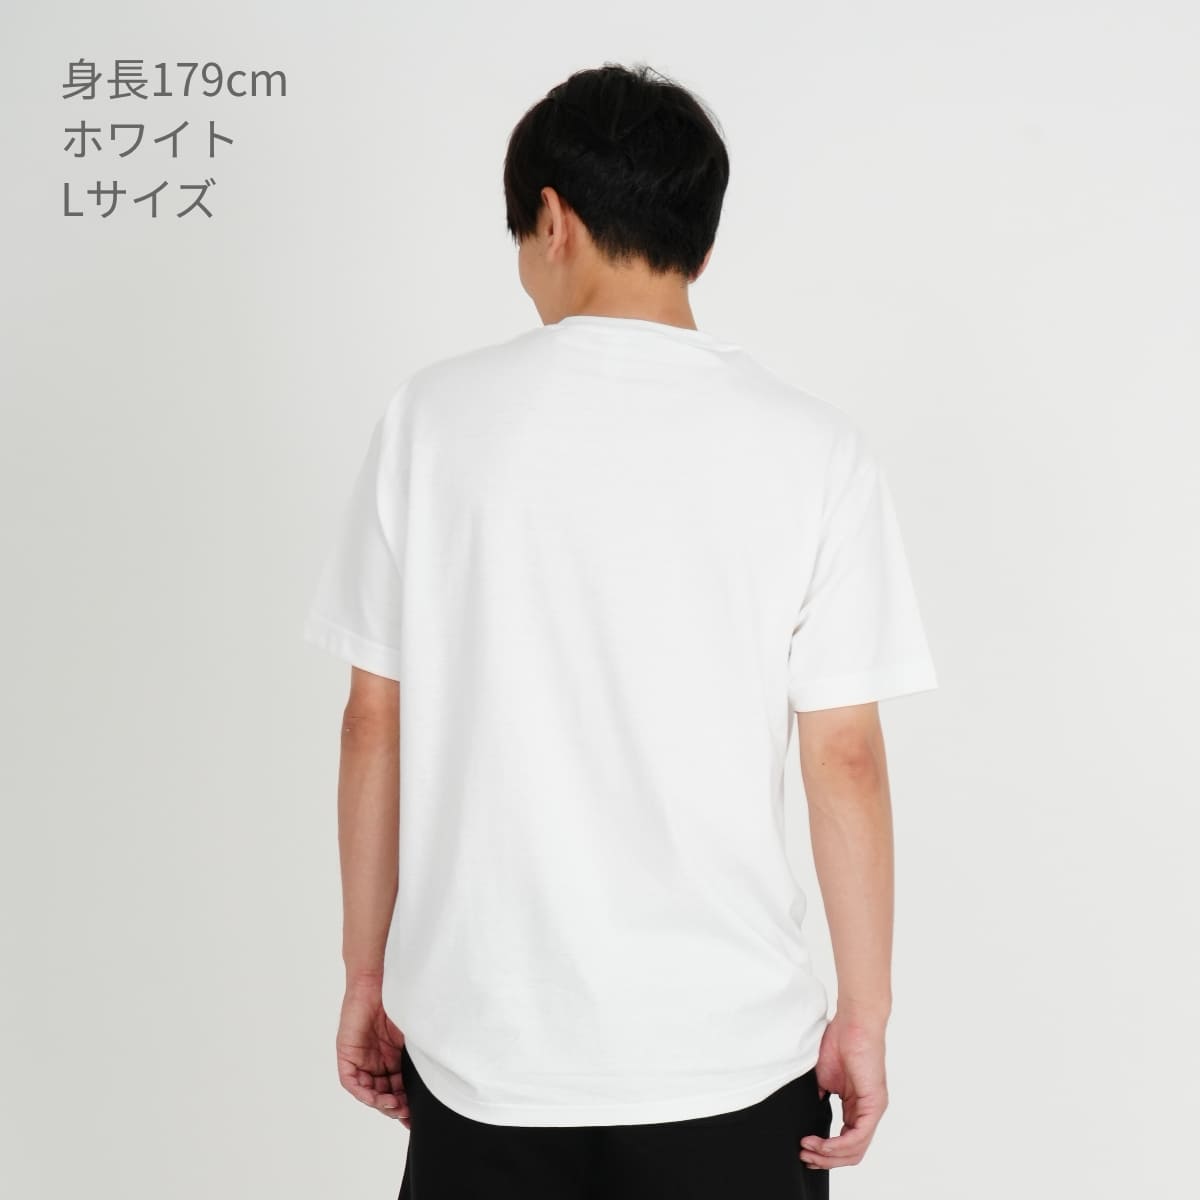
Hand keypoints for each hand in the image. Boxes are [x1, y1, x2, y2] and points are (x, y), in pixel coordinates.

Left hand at [335, 976, 409, 1128]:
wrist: (381, 977)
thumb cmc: (402, 997)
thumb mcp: (415, 1033)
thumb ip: (421, 1054)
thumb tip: (441, 1076)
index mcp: (393, 1055)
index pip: (398, 1086)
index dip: (406, 1102)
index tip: (416, 1116)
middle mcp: (377, 1059)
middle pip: (384, 1092)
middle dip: (395, 1106)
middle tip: (407, 1114)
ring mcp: (361, 1057)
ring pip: (368, 1090)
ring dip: (380, 1102)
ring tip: (394, 1106)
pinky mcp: (347, 1052)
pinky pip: (351, 1081)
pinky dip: (362, 1091)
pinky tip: (375, 1096)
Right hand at [798, 1012, 887, 1169]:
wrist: (853, 1023)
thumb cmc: (838, 1042)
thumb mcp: (823, 1078)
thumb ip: (819, 1099)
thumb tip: (806, 1118)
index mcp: (856, 1107)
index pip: (845, 1143)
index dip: (824, 1152)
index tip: (803, 1149)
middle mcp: (867, 1113)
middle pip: (851, 1153)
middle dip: (825, 1160)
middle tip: (804, 1156)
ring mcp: (872, 1110)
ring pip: (855, 1150)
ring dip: (828, 1156)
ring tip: (807, 1149)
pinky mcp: (874, 1105)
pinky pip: (857, 1136)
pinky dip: (837, 1145)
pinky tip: (820, 1143)